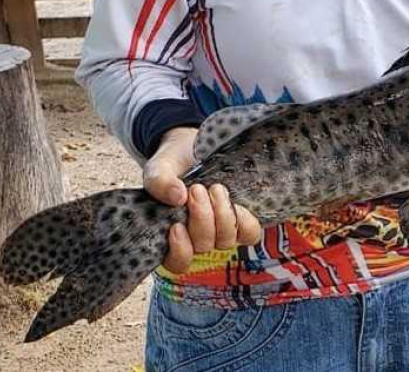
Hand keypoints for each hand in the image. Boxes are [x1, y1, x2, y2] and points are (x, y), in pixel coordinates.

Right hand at [142, 126, 261, 273]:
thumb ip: (159, 181)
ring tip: (215, 188)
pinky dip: (243, 220)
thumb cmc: (173, 163)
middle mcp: (196, 237)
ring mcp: (220, 229)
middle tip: (196, 190)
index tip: (176, 226)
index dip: (180, 250)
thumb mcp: (159, 168)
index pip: (177, 262)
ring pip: (226, 240)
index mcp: (171, 235)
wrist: (194, 146)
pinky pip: (249, 233)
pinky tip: (234, 202)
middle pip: (203, 246)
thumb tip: (177, 197)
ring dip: (221, 215)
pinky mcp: (240, 218)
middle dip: (201, 218)